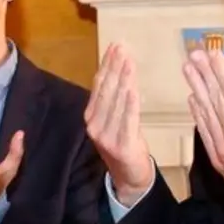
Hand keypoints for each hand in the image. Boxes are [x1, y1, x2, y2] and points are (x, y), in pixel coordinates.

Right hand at [86, 42, 153, 204]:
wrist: (128, 176)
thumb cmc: (123, 143)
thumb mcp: (113, 119)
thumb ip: (112, 99)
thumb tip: (117, 69)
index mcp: (91, 116)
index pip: (99, 85)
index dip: (107, 65)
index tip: (115, 47)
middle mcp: (94, 124)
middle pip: (106, 90)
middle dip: (115, 67)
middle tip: (123, 48)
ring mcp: (106, 135)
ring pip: (116, 102)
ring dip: (123, 80)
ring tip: (128, 61)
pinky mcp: (120, 145)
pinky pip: (127, 120)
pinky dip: (130, 104)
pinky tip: (133, 89)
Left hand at [183, 49, 223, 209]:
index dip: (222, 71)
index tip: (214, 54)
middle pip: (216, 98)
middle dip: (205, 73)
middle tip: (194, 54)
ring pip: (207, 112)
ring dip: (196, 88)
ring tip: (188, 68)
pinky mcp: (217, 157)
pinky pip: (204, 130)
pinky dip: (197, 112)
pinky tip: (192, 97)